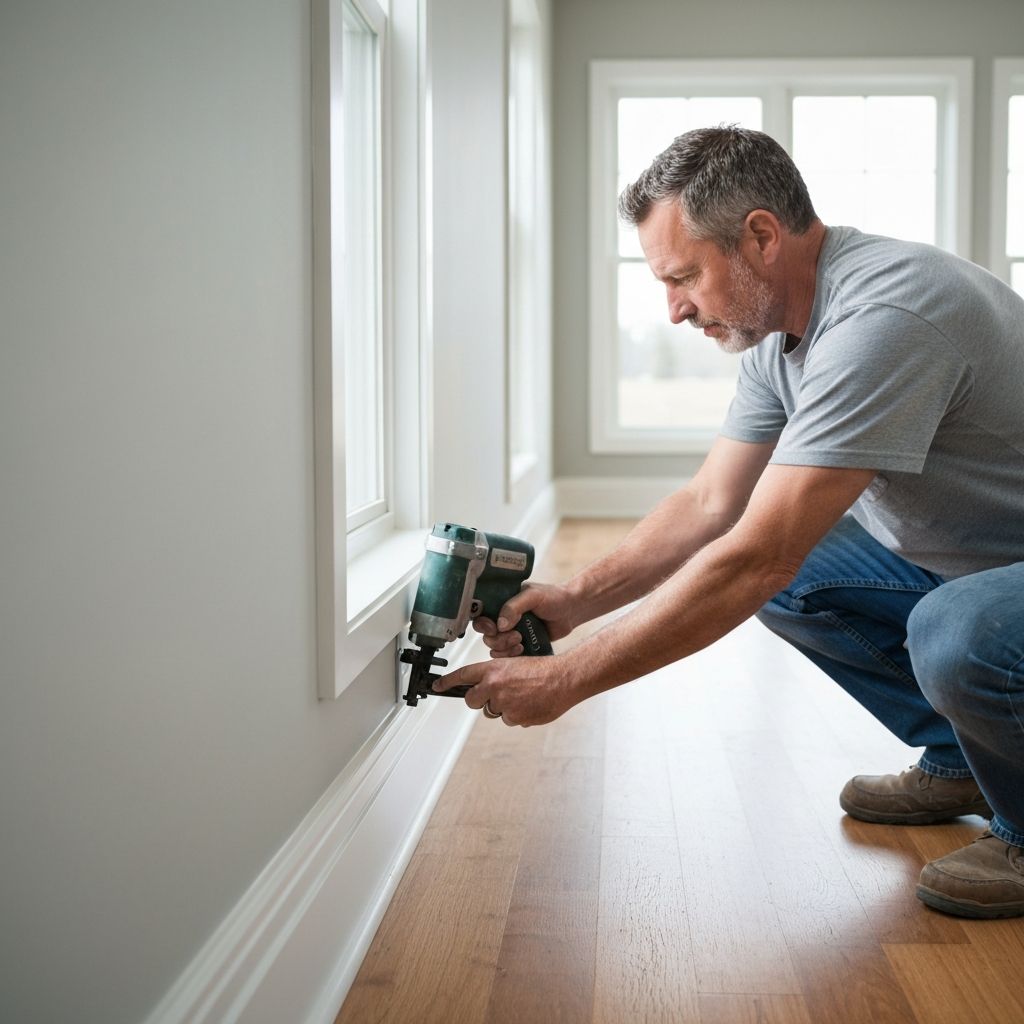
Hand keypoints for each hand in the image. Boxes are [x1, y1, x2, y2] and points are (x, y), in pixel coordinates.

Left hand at [433, 652, 580, 726]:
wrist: (564, 679)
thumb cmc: (544, 669)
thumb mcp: (515, 664)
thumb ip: (497, 676)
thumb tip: (486, 689)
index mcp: (494, 669)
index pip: (463, 675)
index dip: (447, 682)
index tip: (437, 686)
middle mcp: (495, 686)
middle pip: (472, 700)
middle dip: (478, 700)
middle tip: (492, 696)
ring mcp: (504, 704)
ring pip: (493, 711)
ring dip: (503, 707)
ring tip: (523, 696)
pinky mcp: (515, 718)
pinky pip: (510, 720)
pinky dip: (518, 715)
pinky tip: (530, 704)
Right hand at [472, 581, 577, 657]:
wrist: (572, 610)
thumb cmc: (553, 597)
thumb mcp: (533, 596)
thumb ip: (514, 606)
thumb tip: (500, 624)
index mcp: (502, 602)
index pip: (481, 614)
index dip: (483, 624)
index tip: (494, 628)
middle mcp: (503, 617)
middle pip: (486, 635)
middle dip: (498, 639)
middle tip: (515, 635)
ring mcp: (511, 632)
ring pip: (495, 647)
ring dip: (505, 648)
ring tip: (520, 641)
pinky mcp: (520, 644)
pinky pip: (507, 655)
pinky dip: (511, 655)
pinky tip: (523, 648)